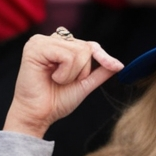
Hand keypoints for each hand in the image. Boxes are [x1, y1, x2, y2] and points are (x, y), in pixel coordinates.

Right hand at [1, 32, 123, 138]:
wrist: (38, 115)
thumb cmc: (56, 101)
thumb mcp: (84, 84)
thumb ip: (99, 72)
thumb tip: (120, 64)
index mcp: (59, 45)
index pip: (88, 45)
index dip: (102, 56)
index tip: (117, 66)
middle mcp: (49, 40)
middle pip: (85, 47)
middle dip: (82, 70)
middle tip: (64, 82)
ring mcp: (40, 42)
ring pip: (79, 51)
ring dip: (73, 73)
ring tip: (57, 80)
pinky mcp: (35, 48)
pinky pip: (67, 56)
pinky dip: (65, 73)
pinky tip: (52, 77)